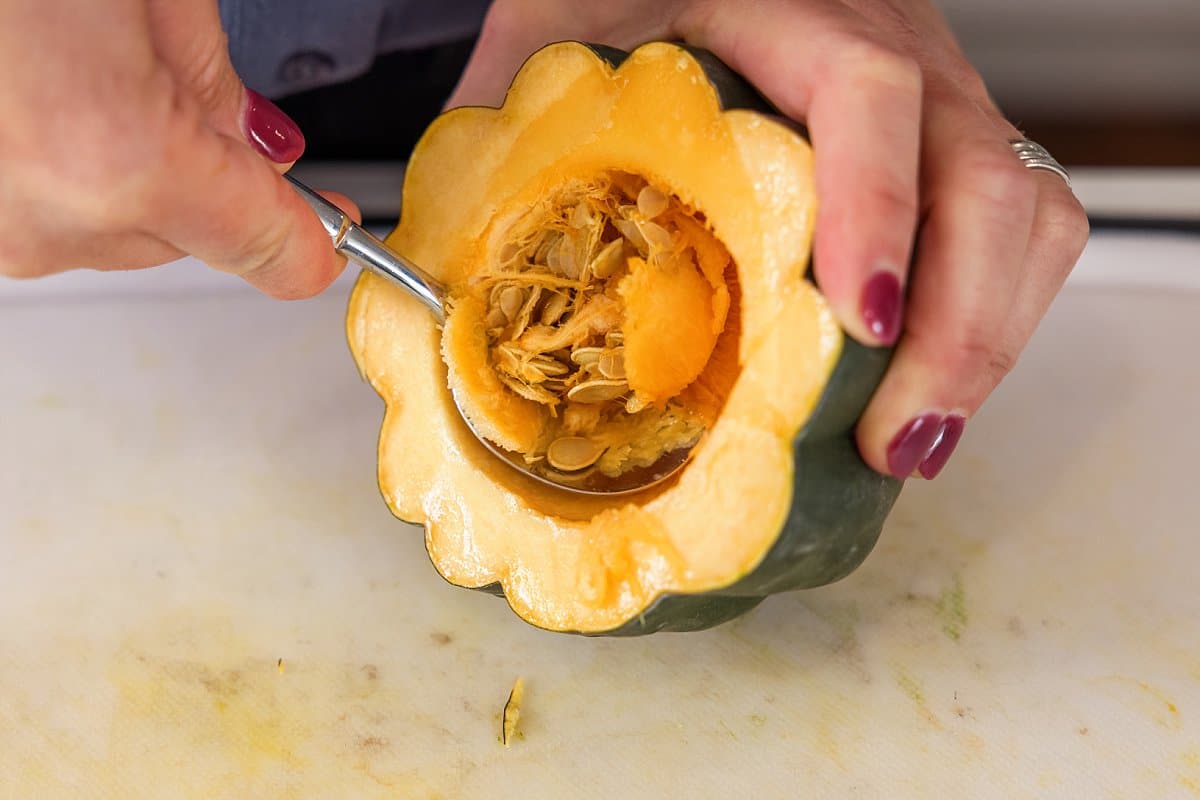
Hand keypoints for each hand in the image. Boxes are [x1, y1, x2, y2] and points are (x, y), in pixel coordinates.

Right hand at [0, 0, 352, 297]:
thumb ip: (214, 85)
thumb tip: (259, 150)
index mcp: (116, 156)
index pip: (271, 249)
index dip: (312, 237)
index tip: (331, 228)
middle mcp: (42, 215)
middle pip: (188, 239)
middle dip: (200, 174)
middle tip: (158, 73)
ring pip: (113, 229)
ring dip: (124, 167)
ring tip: (74, 62)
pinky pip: (45, 209)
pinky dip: (61, 162)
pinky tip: (36, 88)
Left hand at [446, 0, 1089, 478]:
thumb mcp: (556, 26)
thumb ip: (507, 119)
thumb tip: (424, 271)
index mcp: (795, 9)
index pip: (870, 93)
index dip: (876, 210)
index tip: (858, 323)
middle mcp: (894, 47)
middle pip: (987, 177)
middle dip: (961, 327)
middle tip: (894, 439)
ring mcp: (937, 101)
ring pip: (1026, 213)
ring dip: (989, 338)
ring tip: (914, 441)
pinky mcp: (948, 146)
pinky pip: (1017, 229)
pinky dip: (991, 319)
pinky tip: (928, 390)